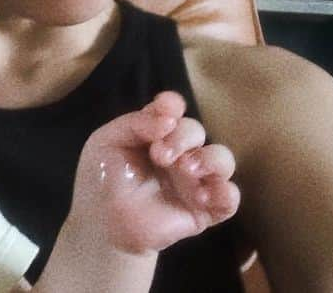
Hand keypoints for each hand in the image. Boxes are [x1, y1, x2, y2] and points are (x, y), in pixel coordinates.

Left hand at [69, 91, 239, 254]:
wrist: (104, 225)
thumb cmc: (103, 180)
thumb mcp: (106, 143)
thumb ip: (134, 124)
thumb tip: (168, 119)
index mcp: (154, 134)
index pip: (172, 111)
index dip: (172, 106)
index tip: (168, 111)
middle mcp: (178, 153)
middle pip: (195, 131)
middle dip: (182, 137)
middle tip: (160, 155)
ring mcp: (193, 180)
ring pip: (222, 159)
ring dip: (209, 159)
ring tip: (186, 170)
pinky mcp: (204, 209)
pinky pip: (229, 199)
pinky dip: (224, 193)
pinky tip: (202, 196)